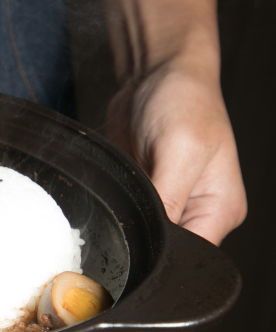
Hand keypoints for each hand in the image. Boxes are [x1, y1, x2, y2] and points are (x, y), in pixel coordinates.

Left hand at [106, 58, 246, 244]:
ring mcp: (169, 202)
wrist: (155, 73)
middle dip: (141, 239)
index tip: (136, 247)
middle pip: (165, 249)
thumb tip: (156, 239)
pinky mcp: (145, 192)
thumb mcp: (180, 150)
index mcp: (220, 208)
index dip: (162, 258)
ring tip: (120, 197)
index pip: (192, 254)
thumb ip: (169, 199)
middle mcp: (197, 211)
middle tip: (121, 219)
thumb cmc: (183, 100)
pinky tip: (112, 192)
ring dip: (126, 222)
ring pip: (142, 233)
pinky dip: (116, 206)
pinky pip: (127, 212)